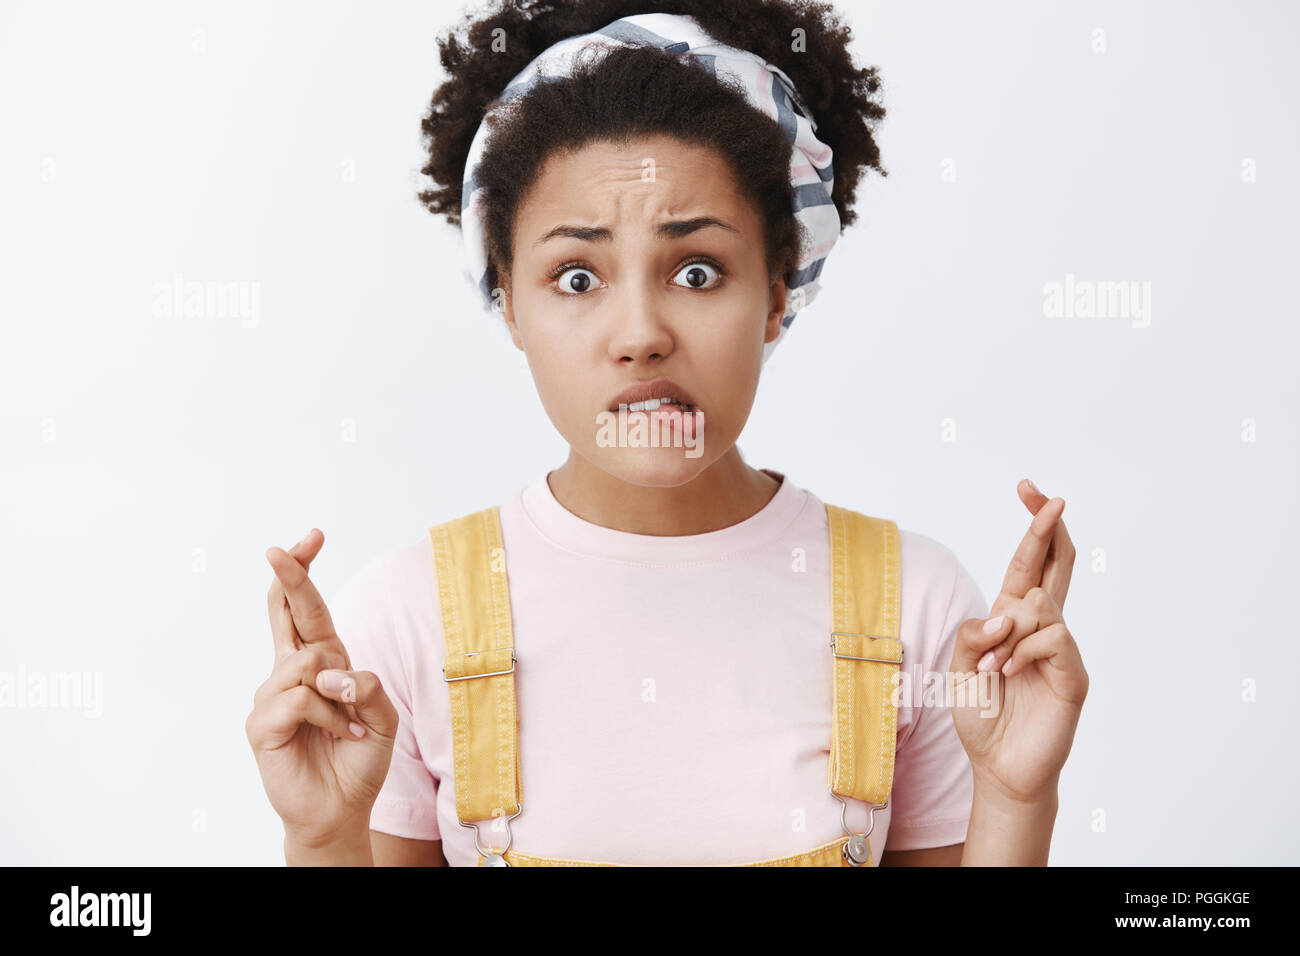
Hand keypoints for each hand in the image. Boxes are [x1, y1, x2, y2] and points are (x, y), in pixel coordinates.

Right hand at [245, 529, 398, 847]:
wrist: (341, 809)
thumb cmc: (358, 759)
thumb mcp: (382, 717)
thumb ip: (367, 686)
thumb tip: (332, 671)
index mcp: (320, 663)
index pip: (306, 610)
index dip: (303, 573)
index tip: (309, 538)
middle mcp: (291, 673)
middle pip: (286, 612)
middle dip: (288, 576)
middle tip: (281, 548)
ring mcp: (272, 696)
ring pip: (306, 660)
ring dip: (340, 692)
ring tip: (349, 725)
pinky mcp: (262, 723)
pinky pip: (301, 697)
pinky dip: (330, 716)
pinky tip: (339, 735)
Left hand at [950, 480, 1088, 803]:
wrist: (1000, 767)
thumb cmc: (982, 715)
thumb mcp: (957, 667)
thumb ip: (970, 633)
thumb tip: (1005, 612)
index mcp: (1013, 620)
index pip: (1028, 563)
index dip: (1033, 526)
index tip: (1029, 489)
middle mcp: (1042, 627)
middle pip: (1055, 565)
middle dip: (1048, 527)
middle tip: (1048, 496)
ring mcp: (1061, 649)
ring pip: (1040, 604)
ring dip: (1006, 630)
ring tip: (990, 666)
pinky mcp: (1073, 674)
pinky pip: (1051, 637)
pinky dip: (1021, 650)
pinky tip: (1006, 673)